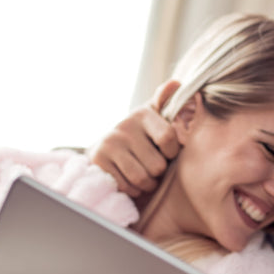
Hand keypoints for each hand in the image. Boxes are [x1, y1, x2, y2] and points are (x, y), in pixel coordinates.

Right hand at [88, 81, 181, 197]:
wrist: (107, 149)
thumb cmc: (141, 135)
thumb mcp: (156, 117)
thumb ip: (168, 102)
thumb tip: (176, 83)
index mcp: (143, 114)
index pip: (168, 138)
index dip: (172, 152)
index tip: (167, 152)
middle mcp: (124, 126)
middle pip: (157, 166)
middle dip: (158, 172)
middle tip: (152, 165)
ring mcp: (109, 144)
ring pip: (142, 179)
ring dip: (147, 184)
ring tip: (144, 174)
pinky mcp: (98, 161)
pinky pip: (126, 187)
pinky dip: (132, 189)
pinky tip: (129, 179)